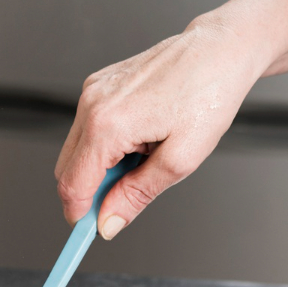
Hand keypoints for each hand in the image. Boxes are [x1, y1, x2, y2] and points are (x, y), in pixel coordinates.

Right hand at [54, 0, 287, 236]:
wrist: (220, 52)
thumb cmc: (208, 95)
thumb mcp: (180, 160)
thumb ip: (136, 195)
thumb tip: (109, 221)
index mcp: (108, 123)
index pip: (72, 184)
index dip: (79, 215)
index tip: (88, 234)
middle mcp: (92, 103)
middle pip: (67, 169)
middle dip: (92, 192)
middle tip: (130, 197)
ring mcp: (93, 90)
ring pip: (77, 150)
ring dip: (103, 166)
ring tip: (146, 156)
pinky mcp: (100, 84)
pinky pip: (89, 128)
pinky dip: (108, 144)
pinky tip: (143, 136)